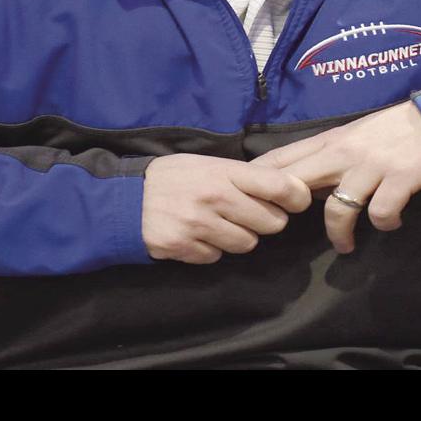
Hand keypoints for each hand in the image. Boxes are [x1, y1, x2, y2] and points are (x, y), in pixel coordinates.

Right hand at [142, 154, 312, 264]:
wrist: (124, 198)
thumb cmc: (172, 178)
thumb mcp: (206, 164)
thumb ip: (242, 175)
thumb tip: (287, 188)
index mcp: (223, 172)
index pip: (278, 186)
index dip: (296, 197)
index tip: (296, 201)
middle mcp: (214, 197)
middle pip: (271, 223)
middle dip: (264, 221)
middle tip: (247, 214)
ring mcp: (198, 224)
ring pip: (247, 244)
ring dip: (237, 237)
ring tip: (217, 224)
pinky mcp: (183, 247)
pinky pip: (217, 257)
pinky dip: (209, 250)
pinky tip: (195, 235)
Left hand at [253, 102, 420, 254]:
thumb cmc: (397, 128)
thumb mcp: (355, 135)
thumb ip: (328, 158)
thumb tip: (304, 187)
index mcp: (331, 140)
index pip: (282, 158)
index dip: (257, 181)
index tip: (245, 201)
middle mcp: (345, 153)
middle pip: (297, 182)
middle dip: (284, 209)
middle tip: (282, 231)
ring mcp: (372, 166)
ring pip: (338, 208)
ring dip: (339, 234)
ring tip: (345, 246)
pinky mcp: (400, 179)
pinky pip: (380, 213)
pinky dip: (384, 224)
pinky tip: (390, 224)